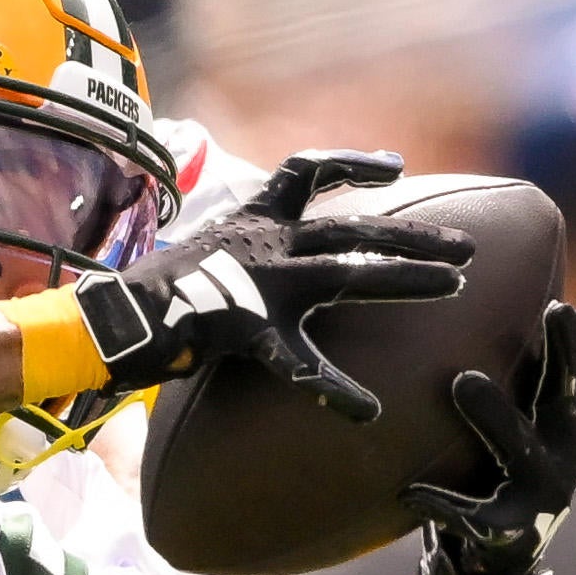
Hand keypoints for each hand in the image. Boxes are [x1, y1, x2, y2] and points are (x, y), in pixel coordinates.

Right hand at [61, 154, 465, 417]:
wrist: (109, 318)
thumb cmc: (157, 293)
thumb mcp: (208, 251)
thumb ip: (246, 246)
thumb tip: (269, 251)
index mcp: (253, 219)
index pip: (307, 170)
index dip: (353, 163)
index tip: (396, 164)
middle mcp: (265, 242)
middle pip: (355, 226)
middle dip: (413, 232)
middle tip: (467, 246)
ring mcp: (259, 283)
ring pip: (346, 275)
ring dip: (404, 278)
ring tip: (455, 286)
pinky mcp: (245, 329)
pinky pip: (297, 363)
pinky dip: (333, 389)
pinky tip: (366, 411)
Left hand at [414, 260, 575, 574]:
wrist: (494, 570)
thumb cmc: (495, 478)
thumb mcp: (513, 423)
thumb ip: (516, 377)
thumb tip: (514, 301)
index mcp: (562, 420)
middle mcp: (564, 451)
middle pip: (563, 393)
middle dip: (561, 351)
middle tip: (553, 308)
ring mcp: (541, 494)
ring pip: (518, 448)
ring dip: (493, 414)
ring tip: (463, 381)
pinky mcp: (509, 534)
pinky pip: (470, 515)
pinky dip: (441, 502)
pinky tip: (413, 492)